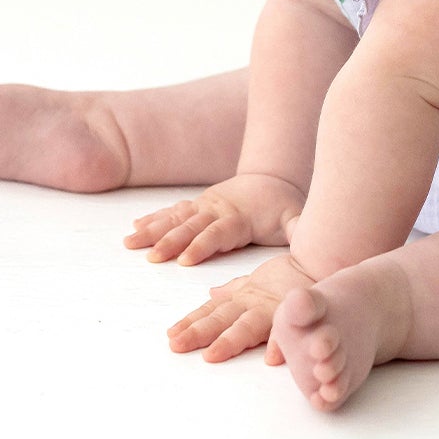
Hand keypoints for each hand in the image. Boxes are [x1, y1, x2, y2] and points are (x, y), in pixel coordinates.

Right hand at [123, 173, 304, 265]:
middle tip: (152, 257)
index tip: (184, 259)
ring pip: (175, 218)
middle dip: (171, 241)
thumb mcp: (293, 216)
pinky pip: (172, 212)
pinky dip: (153, 219)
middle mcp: (217, 210)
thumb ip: (298, 227)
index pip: (217, 233)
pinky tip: (134, 227)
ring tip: (131, 242)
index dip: (201, 246)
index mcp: (238, 218)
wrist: (271, 178)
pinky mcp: (197, 205)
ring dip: (154, 230)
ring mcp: (204, 206)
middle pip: (191, 227)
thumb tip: (307, 235)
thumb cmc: (281, 206)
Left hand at [166, 251, 317, 361]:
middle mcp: (253, 303)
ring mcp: (273, 309)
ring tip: (212, 355)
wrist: (321, 262)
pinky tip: (273, 359)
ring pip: (247, 326)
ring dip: (229, 341)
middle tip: (176, 345)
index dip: (191, 321)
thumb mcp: (256, 281)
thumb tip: (211, 295)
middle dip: (197, 332)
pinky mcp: (294, 314)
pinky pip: (289, 330)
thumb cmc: (289, 276)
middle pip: (220, 318)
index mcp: (243, 297)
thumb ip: (234, 289)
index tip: (171, 335)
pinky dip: (280, 342)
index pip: (211, 310)